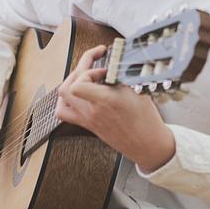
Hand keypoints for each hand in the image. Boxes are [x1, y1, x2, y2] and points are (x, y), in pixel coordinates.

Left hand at [55, 46, 175, 172]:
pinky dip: (66, 100)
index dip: (89, 71)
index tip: (103, 70)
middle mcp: (92, 111)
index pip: (78, 84)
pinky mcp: (87, 125)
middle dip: (79, 70)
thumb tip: (111, 66)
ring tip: (82, 76)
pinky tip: (77, 94)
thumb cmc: (146, 121)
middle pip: (67, 88)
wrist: (147, 144)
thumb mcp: (137, 91)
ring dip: (69, 83)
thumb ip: (119, 76)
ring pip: (62, 99)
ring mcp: (87, 120)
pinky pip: (65, 113)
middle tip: (93, 64)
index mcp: (105, 102)